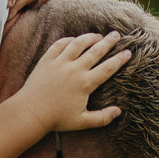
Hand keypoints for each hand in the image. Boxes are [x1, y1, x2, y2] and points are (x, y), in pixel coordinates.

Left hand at [12, 32, 129, 131]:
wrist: (30, 112)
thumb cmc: (57, 119)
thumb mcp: (82, 122)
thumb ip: (102, 118)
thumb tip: (119, 112)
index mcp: (85, 83)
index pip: (107, 68)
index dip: (119, 59)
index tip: (128, 52)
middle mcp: (74, 69)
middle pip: (96, 51)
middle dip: (108, 42)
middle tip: (117, 35)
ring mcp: (60, 62)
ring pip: (78, 43)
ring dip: (90, 37)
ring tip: (98, 35)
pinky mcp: (47, 60)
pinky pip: (60, 44)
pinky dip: (69, 40)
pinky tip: (75, 40)